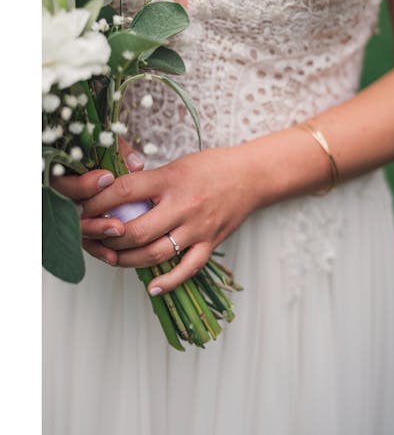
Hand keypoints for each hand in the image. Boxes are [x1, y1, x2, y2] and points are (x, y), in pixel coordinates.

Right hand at [50, 137, 144, 264]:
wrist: (107, 165)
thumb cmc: (106, 151)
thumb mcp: (110, 145)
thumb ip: (120, 152)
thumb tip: (135, 165)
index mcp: (64, 174)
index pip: (67, 183)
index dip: (86, 183)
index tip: (108, 178)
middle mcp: (65, 197)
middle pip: (72, 211)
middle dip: (94, 216)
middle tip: (116, 219)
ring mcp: (74, 214)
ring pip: (79, 229)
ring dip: (98, 233)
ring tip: (120, 232)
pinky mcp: (85, 228)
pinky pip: (88, 243)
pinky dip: (100, 250)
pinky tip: (114, 256)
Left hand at [79, 146, 258, 293]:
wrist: (251, 176)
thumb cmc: (212, 167)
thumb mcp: (175, 165)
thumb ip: (148, 182)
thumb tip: (114, 196)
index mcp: (171, 180)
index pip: (125, 191)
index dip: (98, 203)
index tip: (83, 209)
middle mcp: (183, 206)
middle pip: (136, 230)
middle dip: (108, 238)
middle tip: (93, 238)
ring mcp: (197, 228)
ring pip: (155, 254)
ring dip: (128, 260)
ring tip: (112, 258)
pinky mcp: (210, 243)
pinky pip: (187, 269)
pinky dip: (168, 281)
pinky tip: (152, 287)